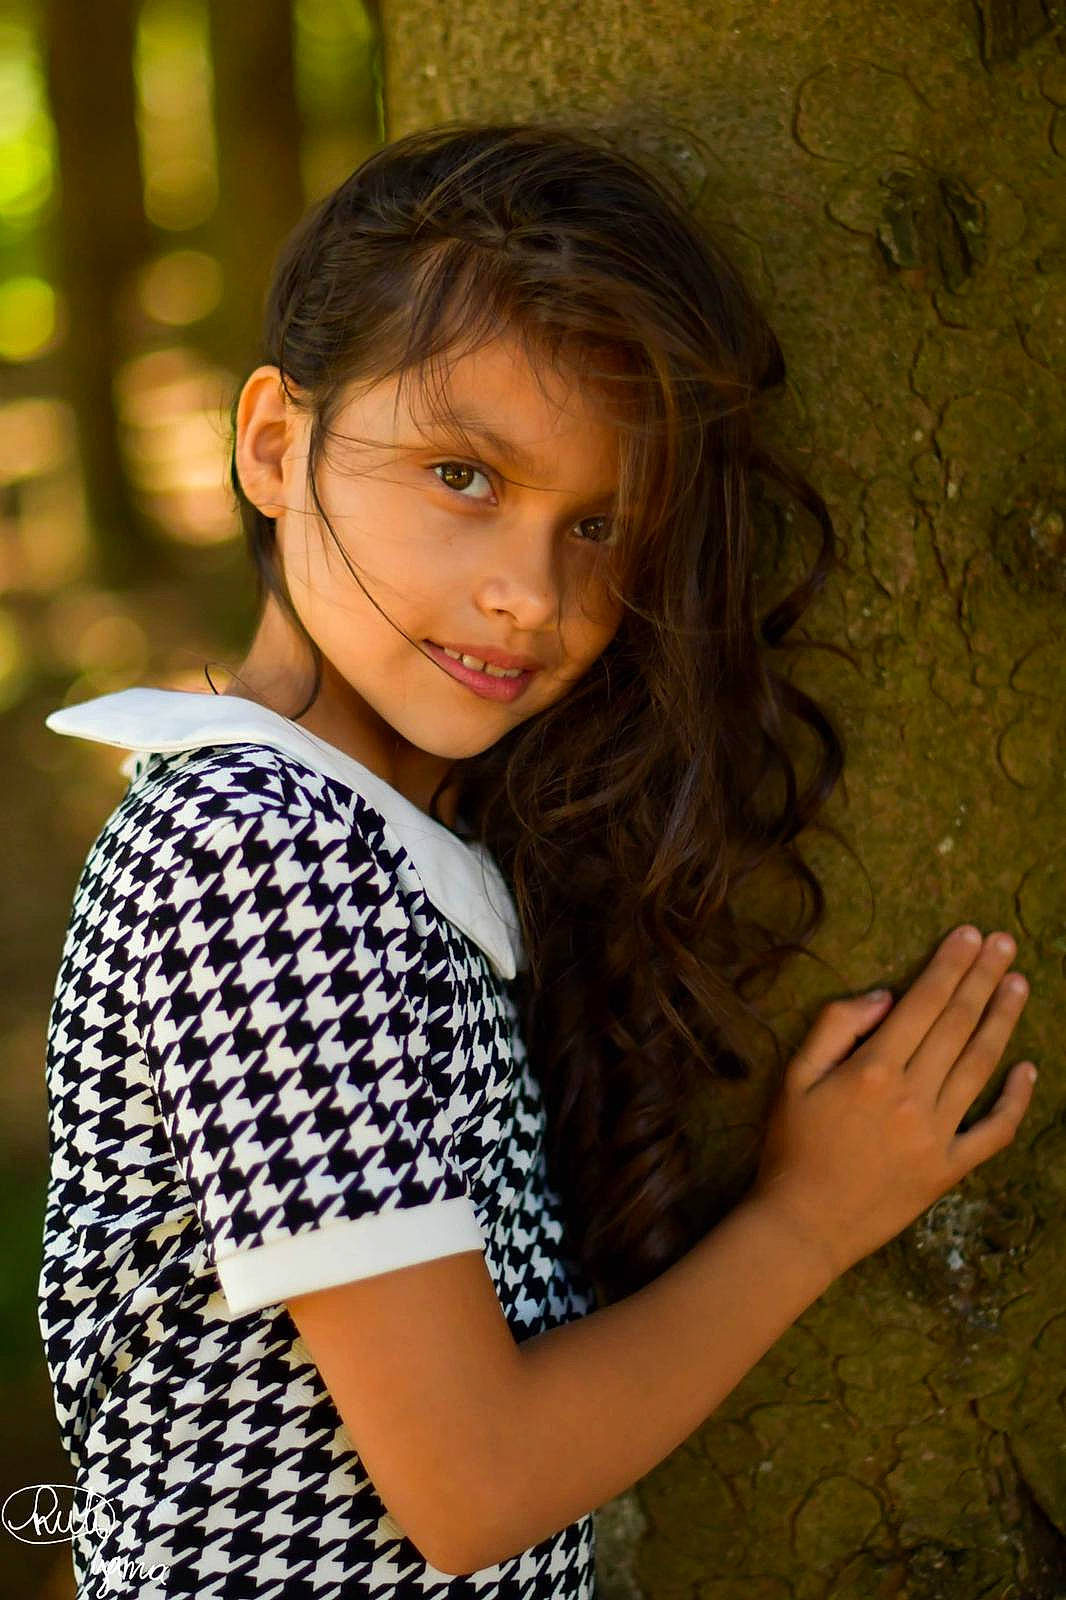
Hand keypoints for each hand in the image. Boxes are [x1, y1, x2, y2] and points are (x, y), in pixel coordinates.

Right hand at [750, 925, 1035, 1281]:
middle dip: (983, 978)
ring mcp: (936, 1135)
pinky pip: (993, 1131)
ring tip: (1019, 984)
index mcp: (872, 1070)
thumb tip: (884, 998)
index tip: (971, 936)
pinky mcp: (949, 1170)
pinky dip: (1015, 1100)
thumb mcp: (794, 1077)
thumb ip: (834, 1028)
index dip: (950, 966)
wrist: (802, 1226)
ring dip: (1002, 1021)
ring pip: (980, 1066)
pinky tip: (1028, 1069)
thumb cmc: (790, 1148)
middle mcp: (912, 1097)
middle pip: (958, 1025)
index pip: (923, 1004)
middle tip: (1005, 944)